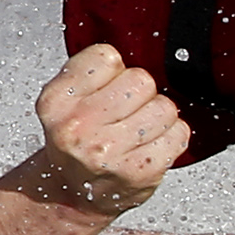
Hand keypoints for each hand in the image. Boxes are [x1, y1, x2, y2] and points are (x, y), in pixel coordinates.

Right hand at [28, 43, 189, 215]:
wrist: (73, 194)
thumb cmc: (76, 139)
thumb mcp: (64, 101)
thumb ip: (89, 73)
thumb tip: (138, 40)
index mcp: (56, 102)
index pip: (107, 57)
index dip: (113, 70)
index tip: (104, 88)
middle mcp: (77, 127)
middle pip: (140, 79)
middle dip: (139, 93)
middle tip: (125, 112)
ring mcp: (109, 152)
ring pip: (164, 106)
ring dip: (158, 116)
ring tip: (138, 130)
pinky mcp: (140, 172)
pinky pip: (179, 133)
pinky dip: (171, 137)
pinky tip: (150, 146)